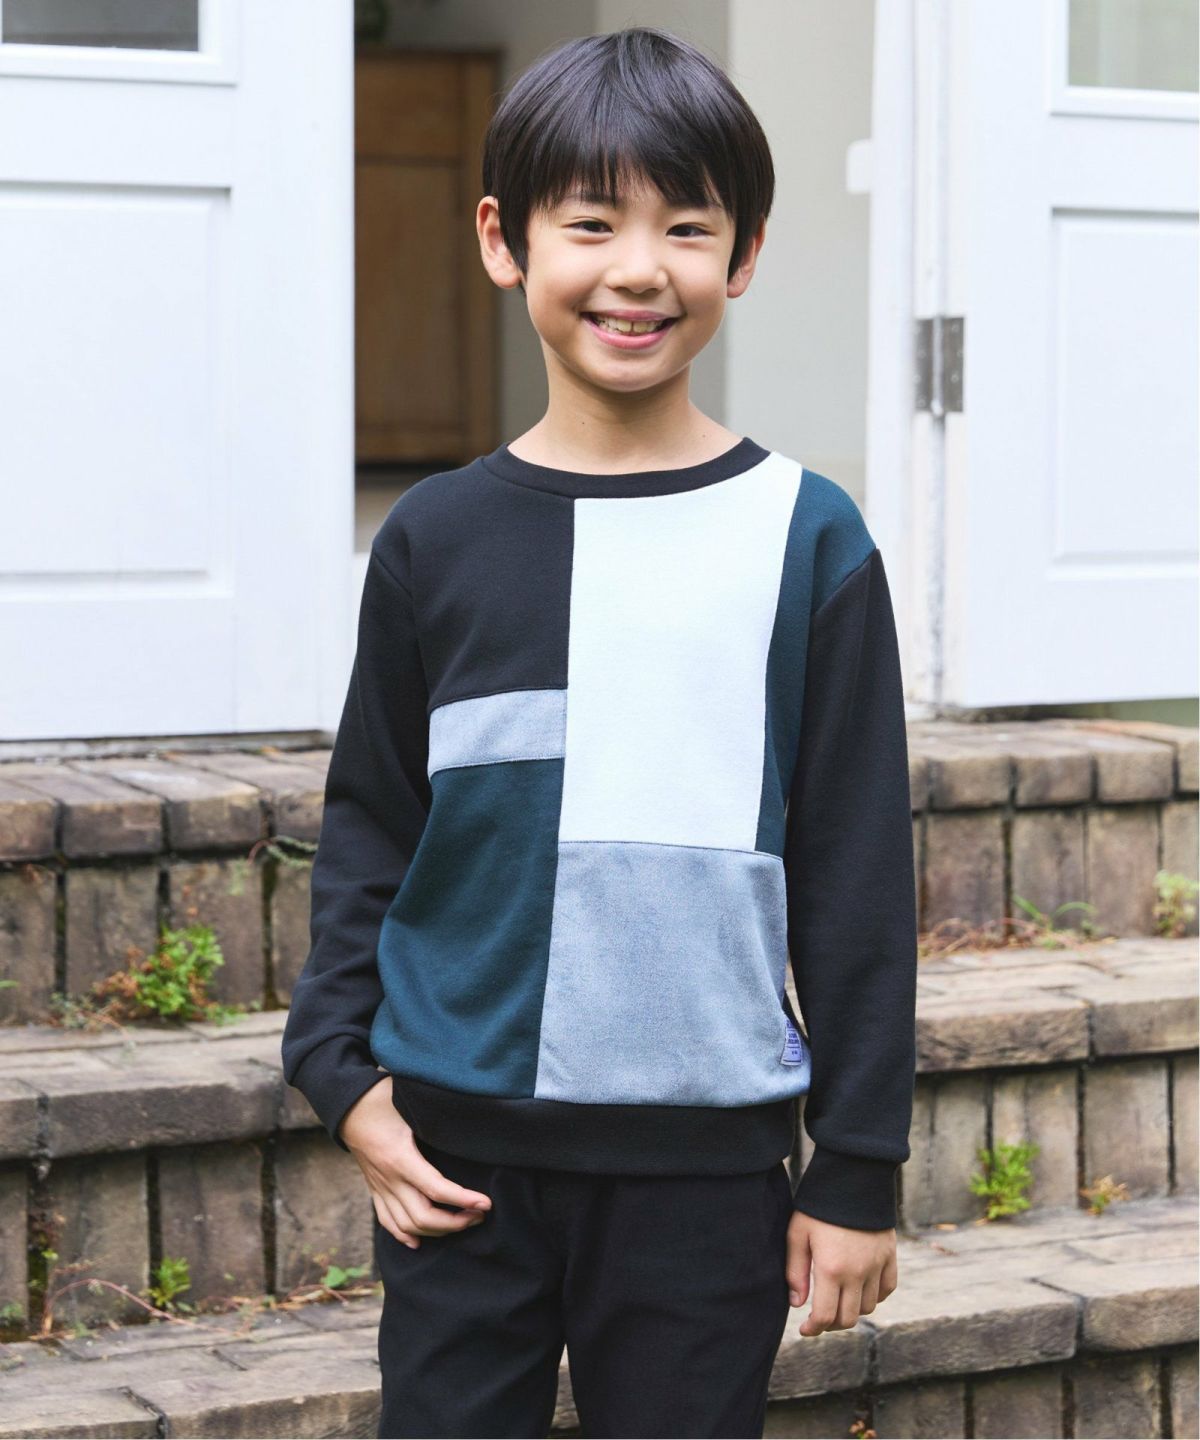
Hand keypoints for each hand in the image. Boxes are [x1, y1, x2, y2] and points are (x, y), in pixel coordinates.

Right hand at [339, 1076, 491, 1248]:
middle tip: (480, 1213)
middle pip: (423, 1217)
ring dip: (437, 1231)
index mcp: (400, 1157)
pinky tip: (419, 1241)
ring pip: (407, 1226)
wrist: (349, 1107)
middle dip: (456, 1222)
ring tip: (463, 1222)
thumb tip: (467, 1113)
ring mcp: (380, 1188)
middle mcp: (389, 1179)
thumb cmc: (382, 1099)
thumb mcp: (411, 1104)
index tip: (486, 1203)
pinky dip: (404, 1235)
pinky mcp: (374, 1189)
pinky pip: (387, 1221)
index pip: (436, 1189)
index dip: (463, 1200)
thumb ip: (435, 1115)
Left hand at [785, 1208, 897, 1335]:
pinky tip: (861, 1289)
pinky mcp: (890, 1255)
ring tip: (838, 1299)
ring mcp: (876, 1265)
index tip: (805, 1329)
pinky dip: (875, 1296)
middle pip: (848, 1318)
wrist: (852, 1177)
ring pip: (868, 1306)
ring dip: (852, 1310)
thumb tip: (797, 1303)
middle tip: (820, 1317)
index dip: (813, 1329)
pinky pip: (887, 1289)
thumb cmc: (819, 1206)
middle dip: (831, 1324)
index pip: (825, 1316)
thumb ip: (795, 1271)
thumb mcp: (797, 1234)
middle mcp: (857, 1273)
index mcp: (831, 1269)